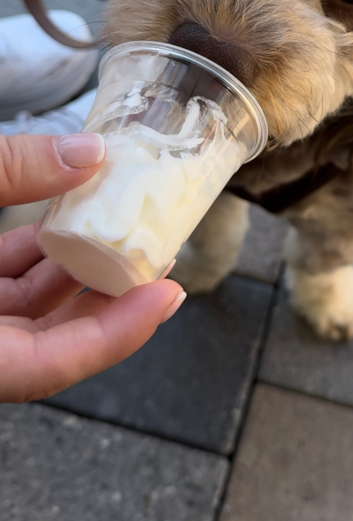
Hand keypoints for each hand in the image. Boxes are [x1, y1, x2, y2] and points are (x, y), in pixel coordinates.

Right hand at [0, 133, 184, 403]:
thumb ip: (12, 172)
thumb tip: (89, 153)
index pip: (48, 367)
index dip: (117, 336)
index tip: (168, 296)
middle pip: (49, 344)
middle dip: (110, 302)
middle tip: (160, 264)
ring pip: (25, 313)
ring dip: (75, 271)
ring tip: (123, 232)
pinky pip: (2, 286)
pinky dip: (34, 256)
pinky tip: (65, 219)